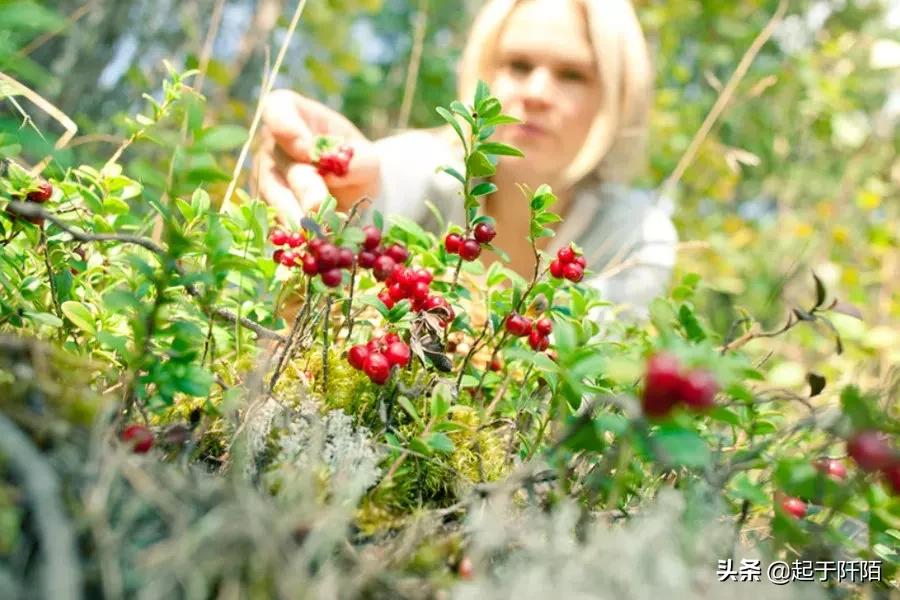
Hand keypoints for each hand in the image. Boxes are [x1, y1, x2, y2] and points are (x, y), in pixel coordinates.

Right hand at [254, 89, 380, 224]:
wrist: (352, 192)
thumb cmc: (356, 163)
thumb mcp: (368, 158)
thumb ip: (357, 161)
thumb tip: (334, 173)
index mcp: (294, 116)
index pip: (278, 109)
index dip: (286, 127)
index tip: (306, 149)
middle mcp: (272, 146)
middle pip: (278, 164)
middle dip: (300, 187)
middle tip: (317, 206)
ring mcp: (264, 179)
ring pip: (273, 199)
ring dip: (296, 217)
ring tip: (320, 233)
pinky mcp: (266, 210)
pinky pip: (275, 223)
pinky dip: (295, 236)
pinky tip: (313, 245)